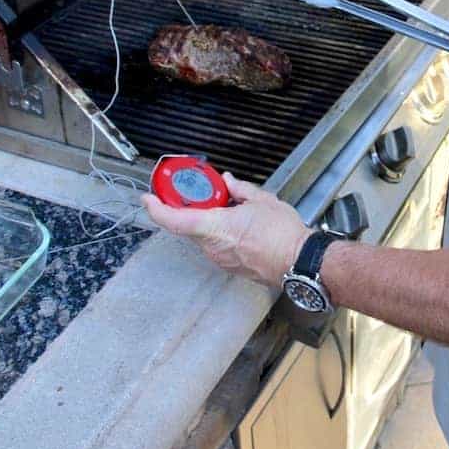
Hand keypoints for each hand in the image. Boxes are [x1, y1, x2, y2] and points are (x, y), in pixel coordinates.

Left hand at [141, 173, 311, 286]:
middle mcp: (213, 247)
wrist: (299, 262)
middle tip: (204, 193)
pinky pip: (218, 245)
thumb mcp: (263, 200)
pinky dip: (222, 233)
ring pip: (205, 235)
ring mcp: (221, 259)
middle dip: (194, 208)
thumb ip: (240, 189)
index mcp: (216, 228)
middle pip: (190, 225)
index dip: (157, 208)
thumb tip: (229, 182)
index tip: (149, 198)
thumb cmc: (283, 235)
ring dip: (211, 221)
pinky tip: (241, 224)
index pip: (175, 220)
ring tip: (232, 208)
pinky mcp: (231, 266)